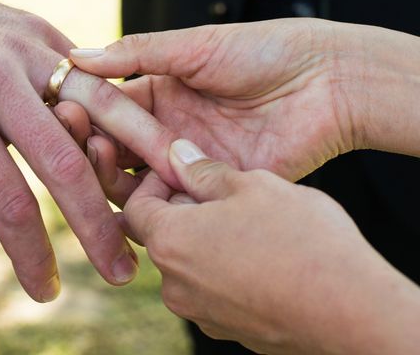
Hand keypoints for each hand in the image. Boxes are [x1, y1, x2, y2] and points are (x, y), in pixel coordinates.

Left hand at [0, 0, 178, 298]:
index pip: (11, 203)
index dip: (34, 256)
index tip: (48, 291)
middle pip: (66, 163)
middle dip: (100, 226)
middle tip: (123, 273)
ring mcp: (26, 49)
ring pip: (101, 107)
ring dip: (140, 156)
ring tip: (171, 194)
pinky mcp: (45, 32)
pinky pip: (92, 76)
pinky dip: (119, 111)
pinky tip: (140, 142)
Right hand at [61, 19, 363, 202]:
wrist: (328, 81)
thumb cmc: (263, 51)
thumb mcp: (194, 46)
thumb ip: (136, 54)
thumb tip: (75, 56)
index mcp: (159, 95)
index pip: (107, 111)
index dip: (85, 114)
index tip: (63, 111)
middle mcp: (167, 133)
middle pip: (115, 151)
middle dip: (94, 149)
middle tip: (84, 142)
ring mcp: (189, 163)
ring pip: (137, 183)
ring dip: (115, 178)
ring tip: (104, 161)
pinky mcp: (214, 190)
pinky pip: (175, 206)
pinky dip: (153, 208)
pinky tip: (136, 201)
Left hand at [125, 139, 419, 353]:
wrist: (352, 312)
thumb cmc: (300, 239)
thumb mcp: (252, 186)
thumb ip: (205, 171)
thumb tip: (179, 157)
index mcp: (170, 242)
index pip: (134, 206)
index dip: (155, 183)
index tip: (187, 174)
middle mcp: (174, 284)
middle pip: (162, 235)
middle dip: (184, 210)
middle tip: (224, 194)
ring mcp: (199, 312)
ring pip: (188, 262)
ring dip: (206, 239)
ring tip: (249, 224)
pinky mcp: (226, 329)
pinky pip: (211, 289)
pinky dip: (224, 268)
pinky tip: (262, 256)